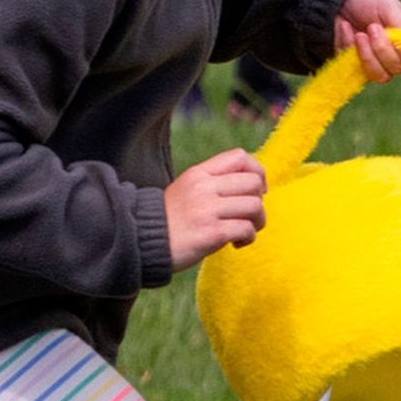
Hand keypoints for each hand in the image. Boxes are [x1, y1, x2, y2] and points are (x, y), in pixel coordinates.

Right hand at [164, 150, 267, 267]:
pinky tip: (236, 244)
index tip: (256, 191)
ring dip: (257, 222)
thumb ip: (215, 182)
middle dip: (259, 201)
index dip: (257, 172)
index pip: (239, 157)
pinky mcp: (211, 232)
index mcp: (198, 173)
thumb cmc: (172, 220)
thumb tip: (256, 183)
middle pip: (253, 183)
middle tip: (248, 216)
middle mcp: (202, 187)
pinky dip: (248, 238)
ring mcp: (206, 209)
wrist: (141, 242)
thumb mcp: (189, 189)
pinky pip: (246, 229)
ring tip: (243, 232)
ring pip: (255, 206)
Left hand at [334, 0, 400, 79]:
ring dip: (366, 54)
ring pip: (377, 75)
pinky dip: (347, 45)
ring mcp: (376, 63)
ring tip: (359, 34)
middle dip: (381, 49)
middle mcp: (396, 56)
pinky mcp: (356, 65)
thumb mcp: (389, 9)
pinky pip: (353, 67)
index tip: (393, 37)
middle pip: (395, 68)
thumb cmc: (371, 1)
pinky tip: (345, 26)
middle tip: (372, 27)